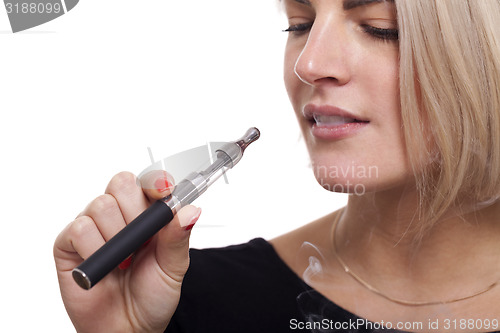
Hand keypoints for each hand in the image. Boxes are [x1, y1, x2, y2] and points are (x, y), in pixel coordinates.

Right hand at [54, 171, 200, 332]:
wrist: (128, 329)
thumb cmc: (152, 297)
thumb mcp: (174, 268)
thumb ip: (178, 237)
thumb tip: (190, 210)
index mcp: (147, 215)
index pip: (147, 182)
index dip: (155, 183)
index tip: (164, 192)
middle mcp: (119, 216)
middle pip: (121, 184)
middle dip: (135, 212)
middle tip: (141, 241)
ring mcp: (93, 227)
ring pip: (101, 205)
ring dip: (116, 236)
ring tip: (124, 261)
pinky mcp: (68, 243)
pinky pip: (79, 228)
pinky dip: (94, 249)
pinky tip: (105, 266)